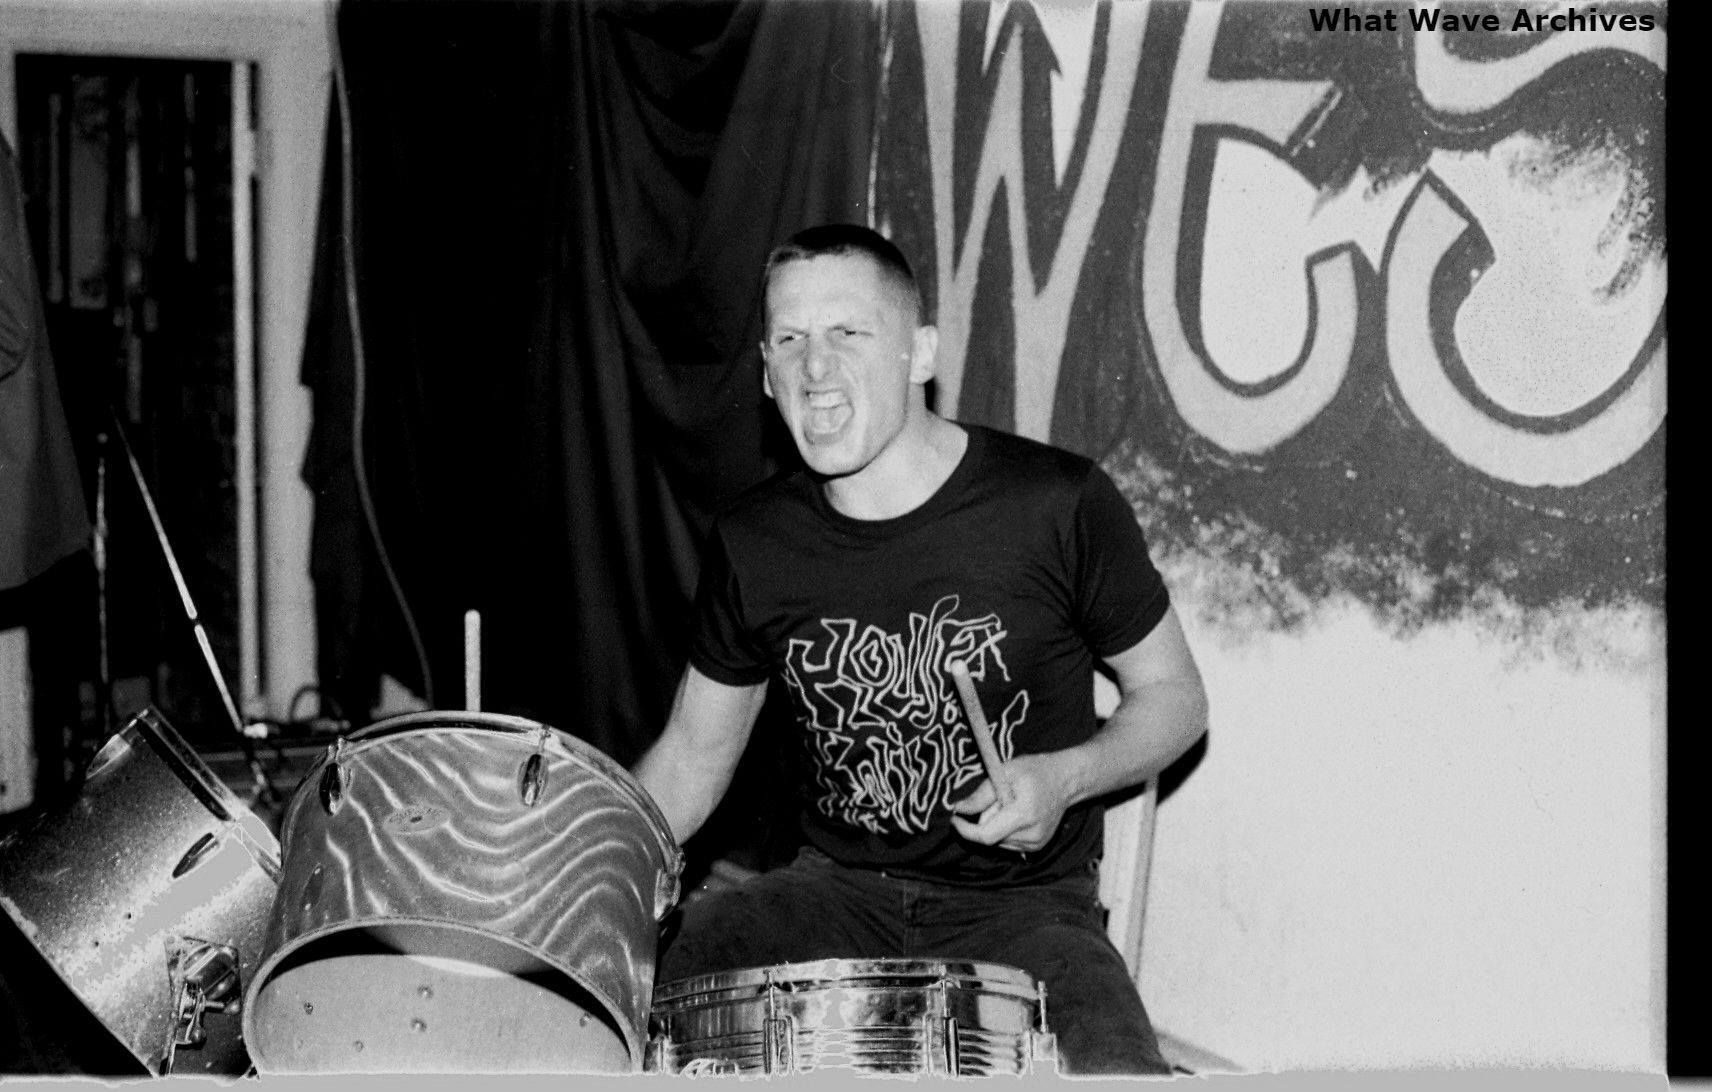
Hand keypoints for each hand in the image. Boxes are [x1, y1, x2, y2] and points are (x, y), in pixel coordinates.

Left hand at [948, 752, 1076, 853]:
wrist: (1065, 780)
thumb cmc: (1035, 771)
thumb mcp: (1005, 772)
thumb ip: (981, 794)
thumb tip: (959, 809)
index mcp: (1024, 814)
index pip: (986, 835)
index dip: (966, 830)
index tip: (955, 819)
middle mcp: (1032, 834)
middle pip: (991, 836)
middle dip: (986, 818)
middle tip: (1000, 797)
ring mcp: (1036, 843)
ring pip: (999, 840)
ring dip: (997, 824)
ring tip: (1013, 804)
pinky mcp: (1037, 846)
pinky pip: (1009, 842)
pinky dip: (1007, 829)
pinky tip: (1020, 813)